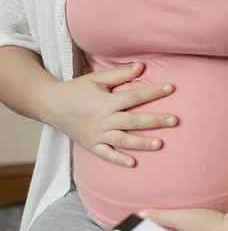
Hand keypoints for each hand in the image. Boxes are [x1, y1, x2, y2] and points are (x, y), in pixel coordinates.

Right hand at [43, 62, 176, 166]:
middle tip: (174, 120)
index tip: (170, 88)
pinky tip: (133, 163)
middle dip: (155, 121)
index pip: (134, 96)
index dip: (153, 92)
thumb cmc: (77, 90)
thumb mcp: (96, 79)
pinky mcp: (92, 146)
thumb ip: (120, 74)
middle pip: (133, 121)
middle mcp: (104, 119)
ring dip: (142, 143)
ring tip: (160, 144)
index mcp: (106, 101)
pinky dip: (118, 159)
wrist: (50, 105)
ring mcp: (98, 134)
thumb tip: (142, 66)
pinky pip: (106, 155)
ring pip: (123, 140)